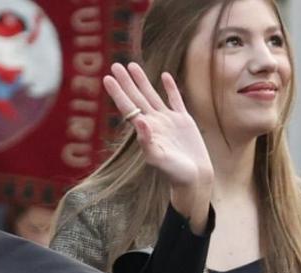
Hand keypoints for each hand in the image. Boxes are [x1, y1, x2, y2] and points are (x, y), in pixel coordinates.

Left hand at [103, 62, 211, 231]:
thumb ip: (147, 141)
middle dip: (125, 81)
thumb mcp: (159, 159)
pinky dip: (170, 88)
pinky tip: (164, 76)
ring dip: (142, 80)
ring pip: (152, 95)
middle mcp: (154, 123)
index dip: (117, 92)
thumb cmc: (175, 173)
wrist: (194, 179)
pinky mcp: (184, 121)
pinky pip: (175, 100)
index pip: (127, 107)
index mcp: (145, 130)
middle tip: (115, 64)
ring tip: (132, 65)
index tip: (107, 78)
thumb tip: (138, 120)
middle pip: (136, 97)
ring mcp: (168, 121)